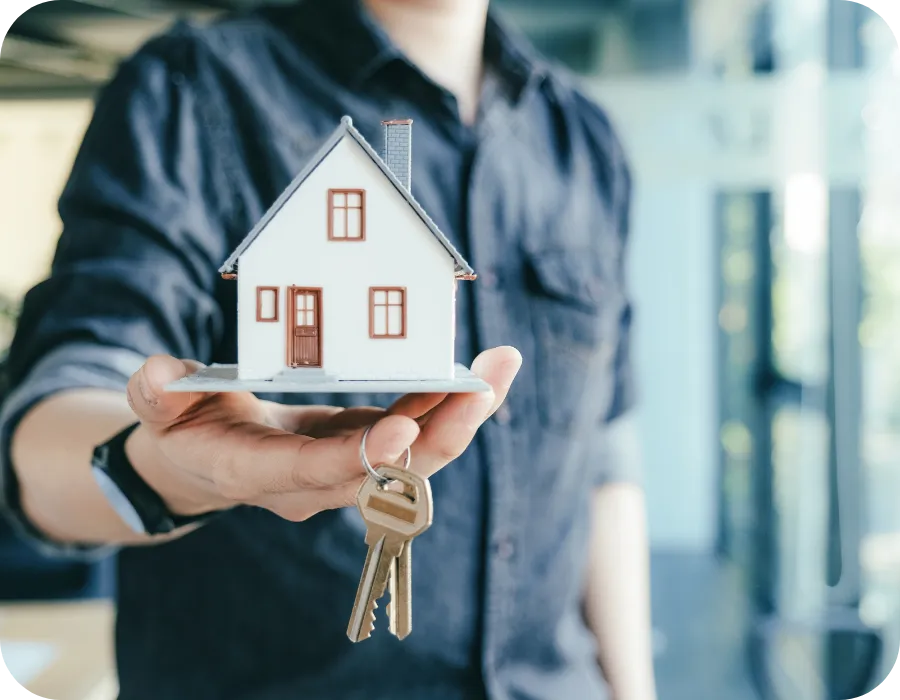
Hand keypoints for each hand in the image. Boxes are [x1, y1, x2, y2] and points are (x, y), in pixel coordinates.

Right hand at [124, 348, 520, 521]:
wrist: (208, 457)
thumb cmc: (183, 426)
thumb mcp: (159, 408)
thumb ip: (157, 395)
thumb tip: (158, 375)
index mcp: (259, 473)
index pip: (314, 474)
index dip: (359, 458)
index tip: (402, 431)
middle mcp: (314, 483)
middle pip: (389, 475)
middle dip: (441, 434)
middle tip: (484, 387)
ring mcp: (346, 470)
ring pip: (416, 456)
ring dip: (460, 415)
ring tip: (500, 366)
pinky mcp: (365, 447)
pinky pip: (416, 432)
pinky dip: (447, 404)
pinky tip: (480, 372)